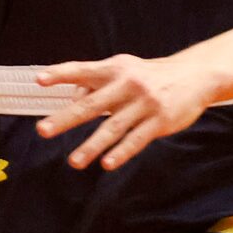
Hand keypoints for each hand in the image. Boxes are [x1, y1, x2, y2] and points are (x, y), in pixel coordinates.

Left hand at [33, 51, 221, 168]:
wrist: (193, 76)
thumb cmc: (148, 75)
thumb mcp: (123, 70)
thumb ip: (96, 83)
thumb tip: (73, 100)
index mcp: (114, 68)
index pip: (82, 69)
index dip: (61, 74)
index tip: (39, 80)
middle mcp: (127, 84)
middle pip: (91, 104)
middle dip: (65, 118)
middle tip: (43, 130)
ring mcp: (144, 103)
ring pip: (112, 128)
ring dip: (91, 146)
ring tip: (74, 162)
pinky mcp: (159, 121)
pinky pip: (136, 139)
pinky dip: (121, 153)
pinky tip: (106, 164)